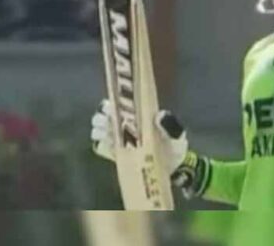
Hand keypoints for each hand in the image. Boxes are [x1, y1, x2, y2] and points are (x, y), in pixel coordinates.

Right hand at [90, 100, 208, 196]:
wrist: (172, 169)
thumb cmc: (173, 146)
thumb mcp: (175, 134)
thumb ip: (170, 124)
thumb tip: (160, 117)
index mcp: (136, 114)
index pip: (116, 103)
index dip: (110, 105)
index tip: (112, 111)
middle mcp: (123, 123)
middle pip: (102, 116)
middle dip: (102, 120)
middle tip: (110, 126)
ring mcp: (118, 139)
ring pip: (98, 130)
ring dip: (101, 133)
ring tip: (111, 138)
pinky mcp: (115, 154)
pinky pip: (100, 147)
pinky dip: (101, 146)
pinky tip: (111, 149)